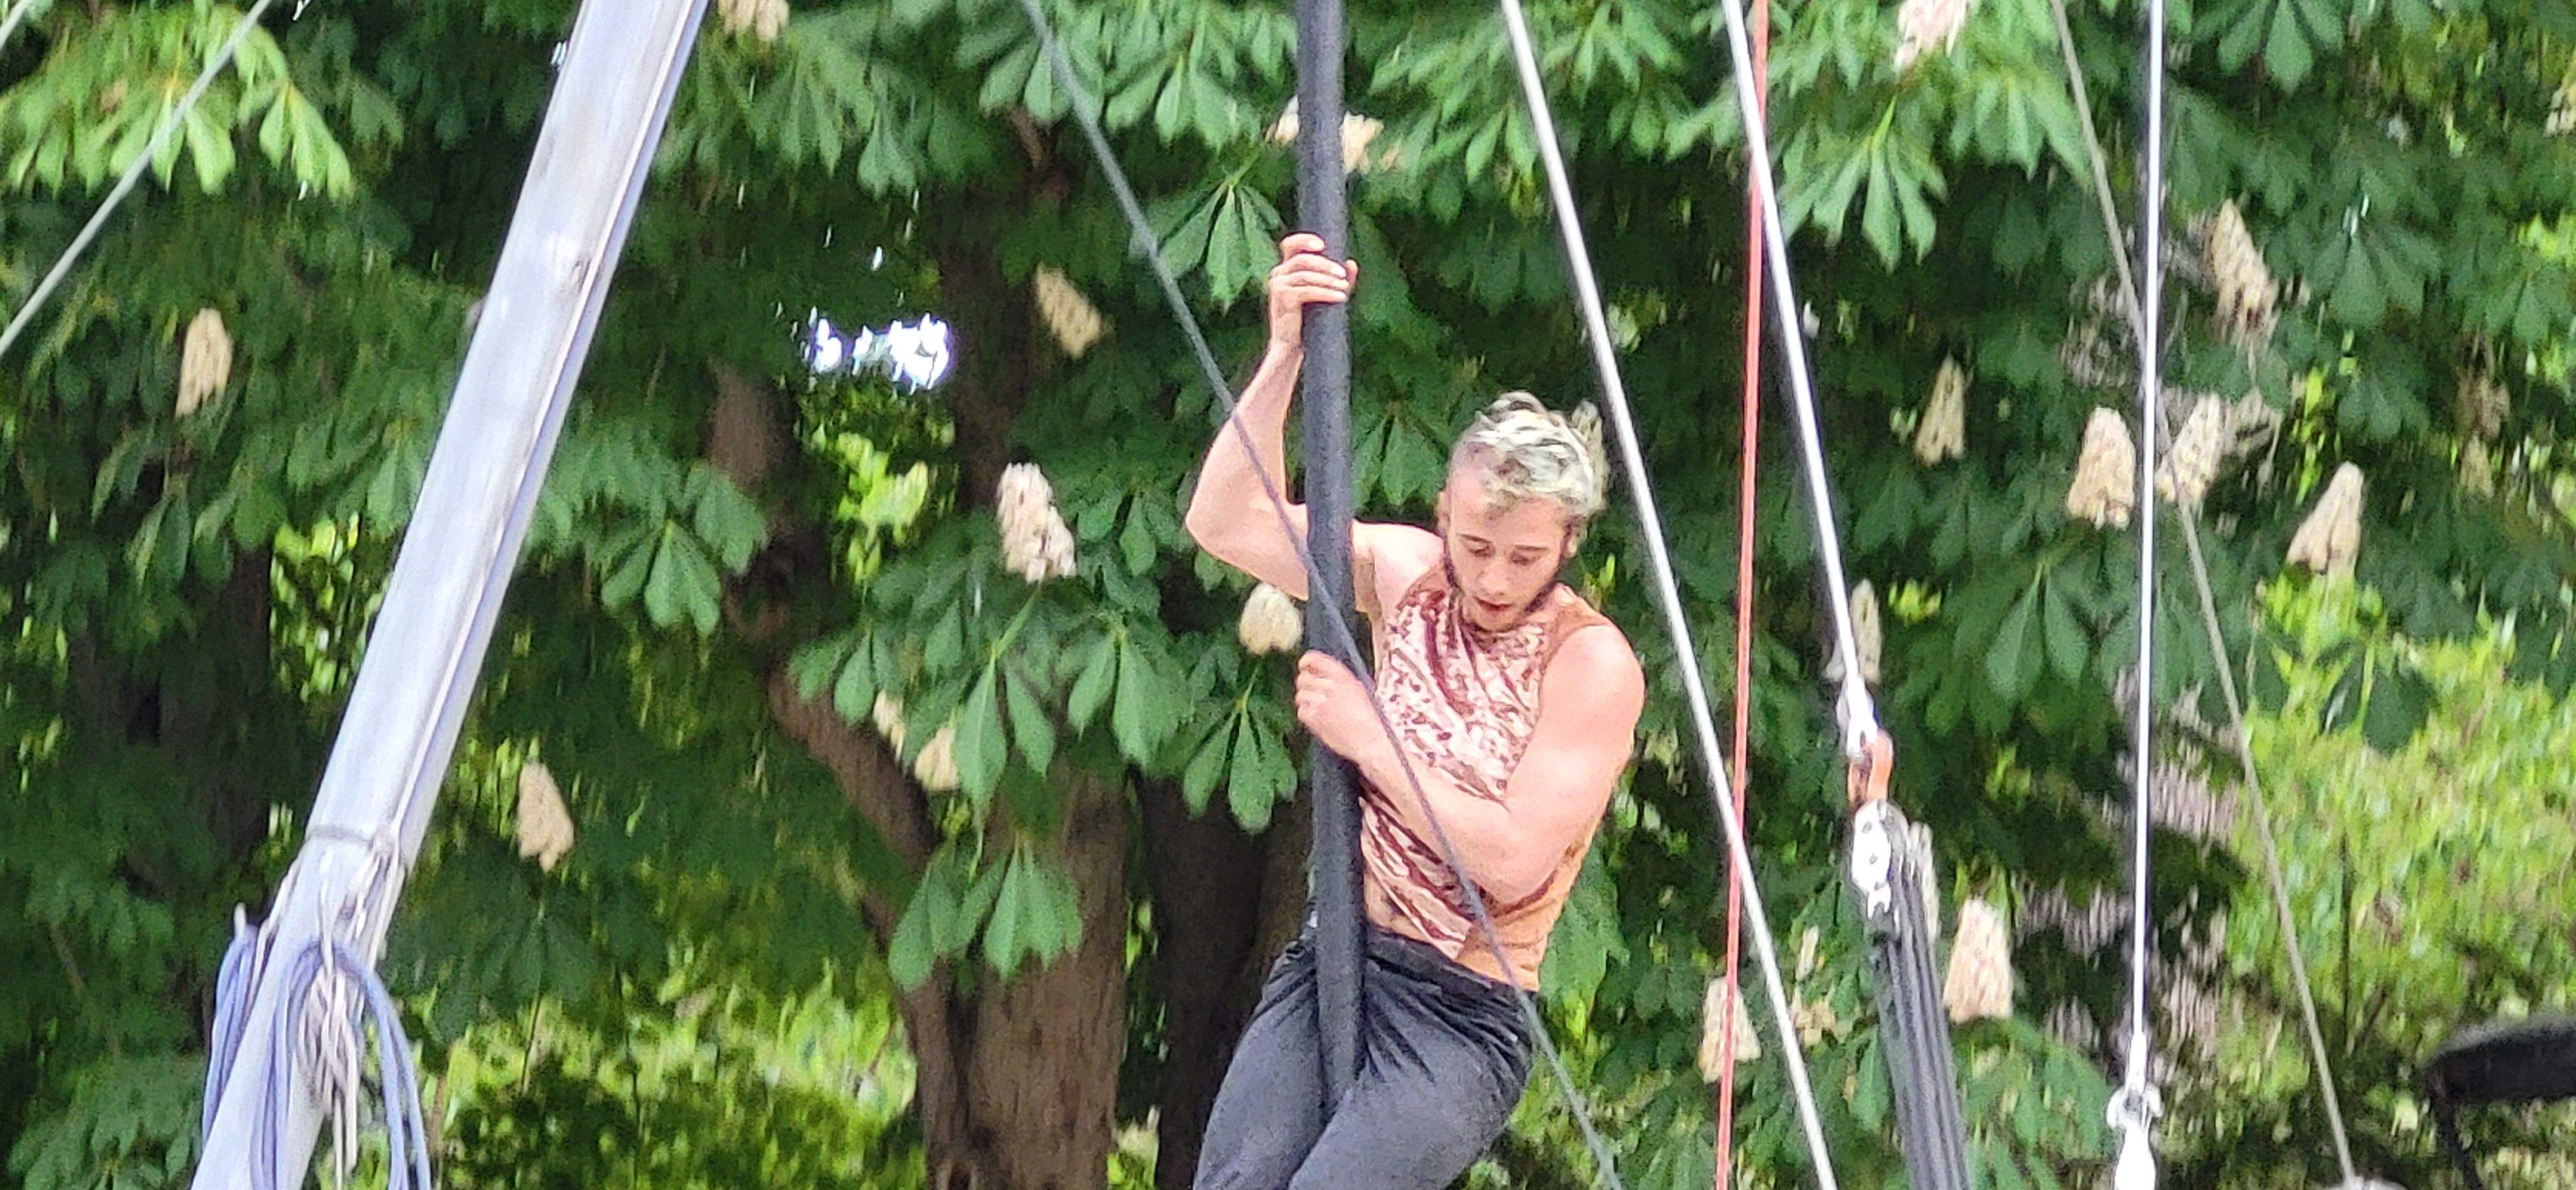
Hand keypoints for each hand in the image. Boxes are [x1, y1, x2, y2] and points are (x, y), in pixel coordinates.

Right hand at [1267, 233, 1356, 352]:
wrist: (1292, 346)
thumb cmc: (1308, 321)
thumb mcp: (1325, 296)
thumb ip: (1338, 280)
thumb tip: (1351, 263)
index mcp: (1285, 269)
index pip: (1289, 245)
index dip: (1304, 240)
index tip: (1322, 245)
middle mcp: (1278, 274)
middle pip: (1302, 259)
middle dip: (1325, 264)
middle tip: (1343, 274)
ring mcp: (1278, 286)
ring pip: (1305, 274)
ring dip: (1328, 280)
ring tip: (1344, 288)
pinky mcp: (1283, 298)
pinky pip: (1307, 290)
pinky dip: (1326, 293)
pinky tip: (1341, 298)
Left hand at [1294, 650, 1388, 766]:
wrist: (1369, 741)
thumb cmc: (1367, 719)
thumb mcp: (1358, 691)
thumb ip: (1340, 680)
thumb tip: (1322, 675)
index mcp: (1343, 676)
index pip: (1314, 659)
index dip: (1306, 662)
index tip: (1304, 666)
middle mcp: (1330, 686)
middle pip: (1303, 678)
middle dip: (1306, 685)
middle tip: (1313, 694)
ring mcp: (1320, 702)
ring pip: (1300, 695)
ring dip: (1307, 702)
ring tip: (1319, 710)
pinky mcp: (1313, 718)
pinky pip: (1301, 711)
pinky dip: (1307, 716)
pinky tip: (1319, 720)